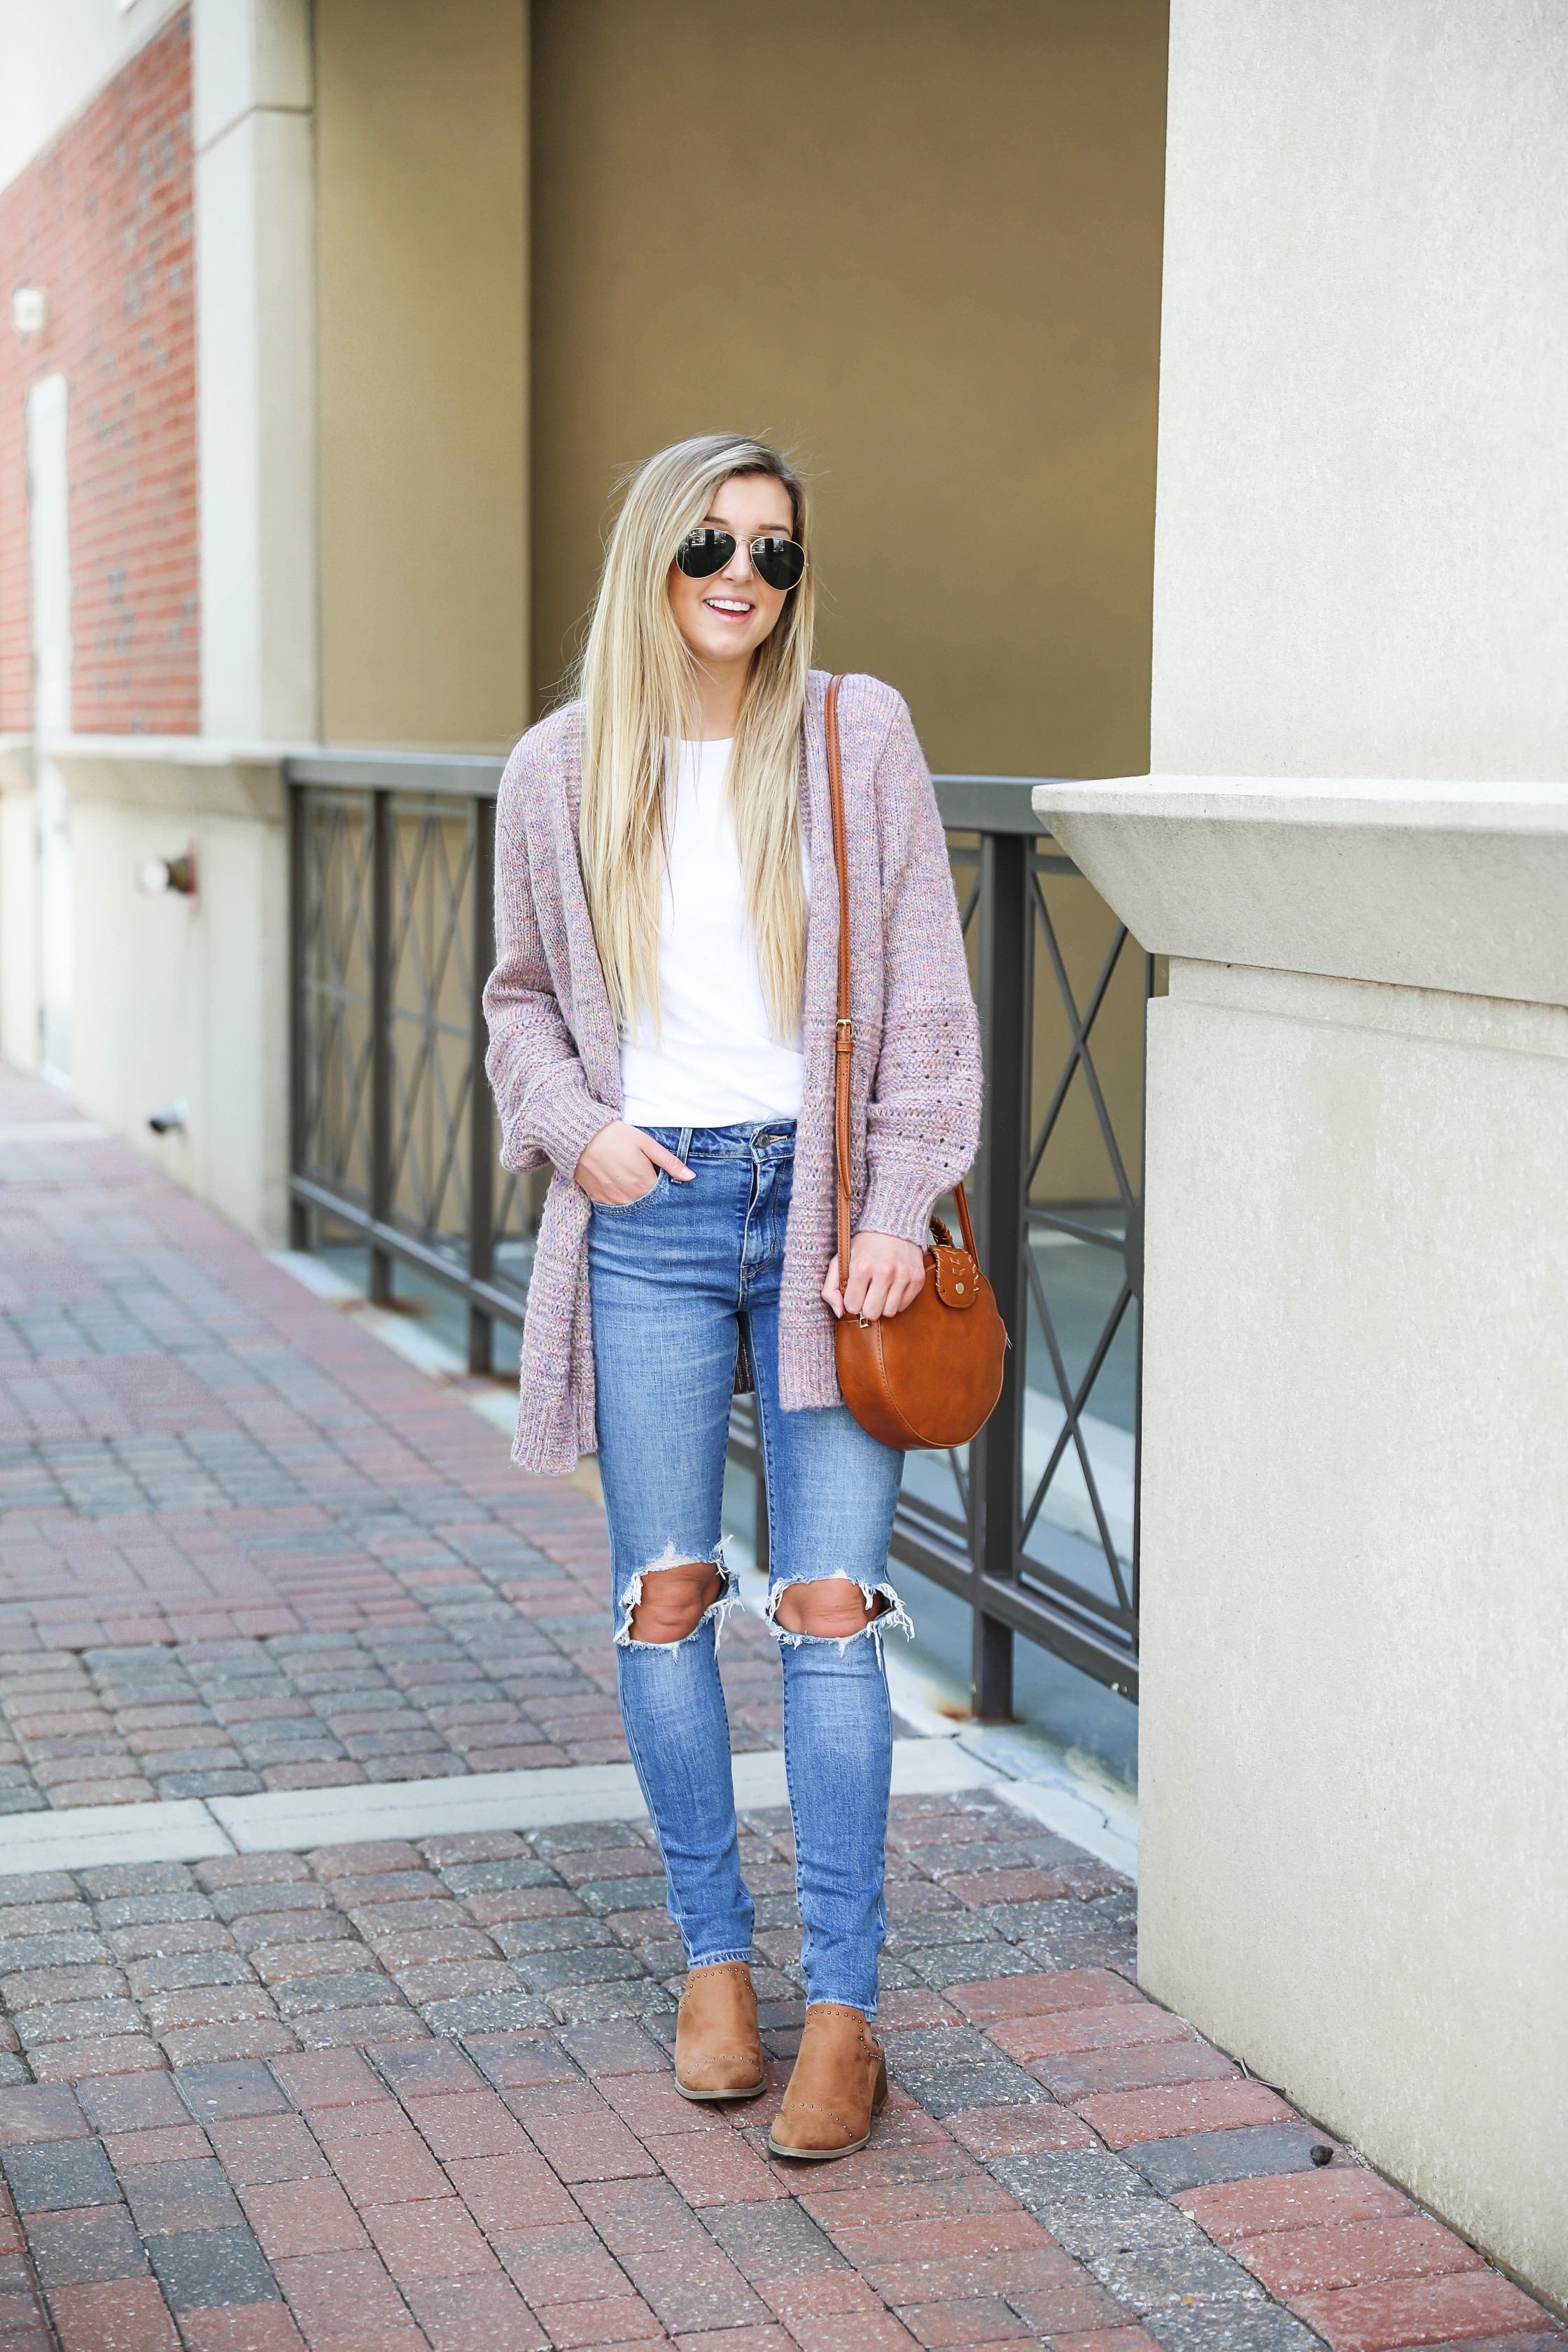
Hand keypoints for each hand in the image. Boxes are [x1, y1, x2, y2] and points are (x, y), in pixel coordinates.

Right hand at [575, 1121, 692, 1205]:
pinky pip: (614, 1207)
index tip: (665, 1181)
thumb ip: (669, 1162)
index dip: (666, 1190)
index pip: (663, 1197)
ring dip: (636, 1200)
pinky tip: (620, 1186)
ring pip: (631, 1207)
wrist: (580, 1136)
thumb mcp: (646, 1143)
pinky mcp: (597, 1199)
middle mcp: (628, 1197)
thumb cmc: (615, 1136)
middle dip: (652, 1197)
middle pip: (648, 1205)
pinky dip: (620, 1200)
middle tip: (648, 1180)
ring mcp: (611, 1200)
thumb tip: (690, 1176)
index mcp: (643, 1184)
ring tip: (634, 1183)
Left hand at [821, 1230, 925, 1321]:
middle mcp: (884, 1271)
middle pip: (872, 1313)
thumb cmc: (864, 1246)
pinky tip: (893, 1287)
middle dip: (867, 1306)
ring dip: (883, 1305)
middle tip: (868, 1294)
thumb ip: (831, 1289)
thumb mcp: (840, 1261)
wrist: (893, 1226)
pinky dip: (897, 1300)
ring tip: (881, 1290)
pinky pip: (904, 1305)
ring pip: (890, 1312)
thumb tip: (840, 1313)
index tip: (856, 1291)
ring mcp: (903, 1275)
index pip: (853, 1306)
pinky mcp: (917, 1277)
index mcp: (861, 1267)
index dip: (852, 1301)